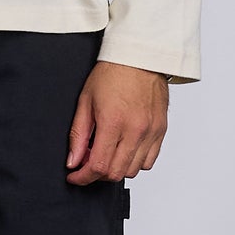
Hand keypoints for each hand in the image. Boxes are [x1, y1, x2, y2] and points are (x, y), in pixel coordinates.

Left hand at [66, 62, 168, 185]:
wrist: (140, 56)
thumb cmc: (113, 73)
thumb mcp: (86, 101)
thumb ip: (78, 135)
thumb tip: (73, 161)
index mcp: (113, 122)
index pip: (98, 166)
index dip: (83, 177)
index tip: (75, 176)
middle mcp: (135, 130)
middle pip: (116, 173)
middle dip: (97, 175)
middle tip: (87, 164)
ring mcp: (151, 132)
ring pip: (133, 170)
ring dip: (116, 169)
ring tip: (107, 154)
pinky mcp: (161, 130)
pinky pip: (149, 161)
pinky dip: (135, 162)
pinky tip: (124, 150)